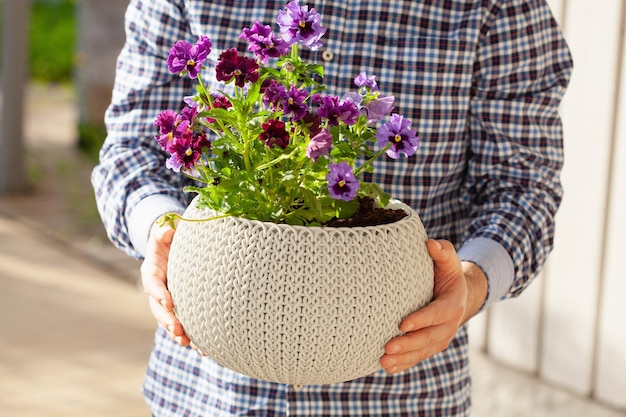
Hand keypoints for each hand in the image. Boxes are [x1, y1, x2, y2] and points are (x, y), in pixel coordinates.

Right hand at [140, 219, 191, 346]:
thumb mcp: (165, 228)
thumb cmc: (171, 234)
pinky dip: (192, 337)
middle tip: (178, 330)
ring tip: (187, 343)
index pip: (153, 283)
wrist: (173, 245)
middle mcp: (158, 289)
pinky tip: (203, 349)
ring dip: (178, 334)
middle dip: (167, 320)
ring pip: (170, 321)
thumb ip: (165, 229)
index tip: (168, 301)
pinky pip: (185, 324)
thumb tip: (167, 229)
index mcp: (152, 270)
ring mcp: (168, 300)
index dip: (158, 293)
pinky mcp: (180, 307)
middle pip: (158, 309)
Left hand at [380, 239, 487, 373]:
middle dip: (409, 343)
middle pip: (429, 338)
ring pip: (422, 351)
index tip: (402, 323)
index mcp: (453, 304)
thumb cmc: (446, 272)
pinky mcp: (430, 346)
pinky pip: (418, 357)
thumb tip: (430, 243)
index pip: (438, 313)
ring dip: (404, 358)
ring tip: (384, 361)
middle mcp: (449, 324)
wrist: (457, 293)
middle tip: (388, 346)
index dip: (422, 319)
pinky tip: (387, 367)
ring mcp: (440, 338)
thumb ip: (442, 251)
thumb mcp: (448, 259)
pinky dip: (404, 364)